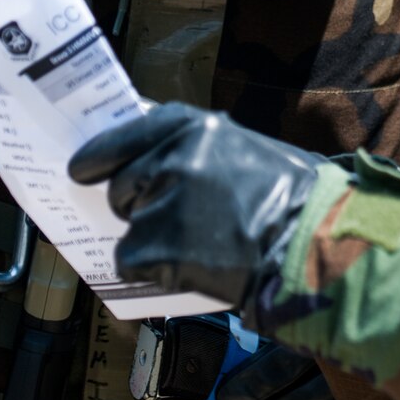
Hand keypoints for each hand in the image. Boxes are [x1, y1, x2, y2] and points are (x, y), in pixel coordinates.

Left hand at [67, 102, 320, 313]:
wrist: (317, 241)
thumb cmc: (292, 198)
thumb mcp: (243, 149)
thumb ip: (195, 150)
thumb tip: (150, 163)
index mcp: (193, 126)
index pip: (121, 136)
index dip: (99, 155)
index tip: (82, 169)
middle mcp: (172, 156)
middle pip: (119, 186)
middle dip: (136, 206)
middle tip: (177, 222)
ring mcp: (164, 202)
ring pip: (128, 229)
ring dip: (150, 243)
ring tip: (198, 245)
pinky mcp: (160, 248)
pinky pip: (130, 263)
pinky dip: (152, 272)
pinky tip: (189, 268)